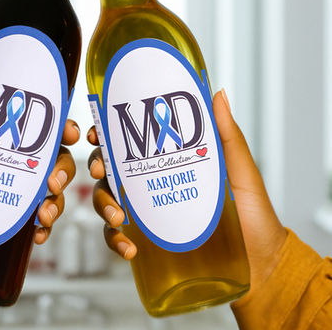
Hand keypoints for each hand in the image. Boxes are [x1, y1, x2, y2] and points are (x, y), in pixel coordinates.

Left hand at [0, 56, 79, 327]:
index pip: (32, 129)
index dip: (59, 126)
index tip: (68, 130)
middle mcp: (3, 168)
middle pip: (50, 159)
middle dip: (64, 166)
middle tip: (54, 179)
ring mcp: (8, 197)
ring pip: (50, 190)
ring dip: (57, 199)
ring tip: (43, 212)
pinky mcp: (8, 226)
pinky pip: (39, 222)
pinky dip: (46, 226)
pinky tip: (38, 231)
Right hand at [88, 89, 286, 295]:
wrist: (261, 265)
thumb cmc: (254, 216)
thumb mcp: (240, 171)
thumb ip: (227, 135)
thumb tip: (218, 95)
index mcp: (169, 162)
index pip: (132, 142)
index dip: (108, 135)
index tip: (97, 133)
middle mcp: (153, 185)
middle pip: (113, 169)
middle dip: (97, 167)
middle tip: (99, 171)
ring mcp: (149, 214)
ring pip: (109, 201)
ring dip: (104, 205)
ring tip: (117, 216)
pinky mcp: (150, 241)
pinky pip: (121, 238)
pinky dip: (116, 242)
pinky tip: (129, 248)